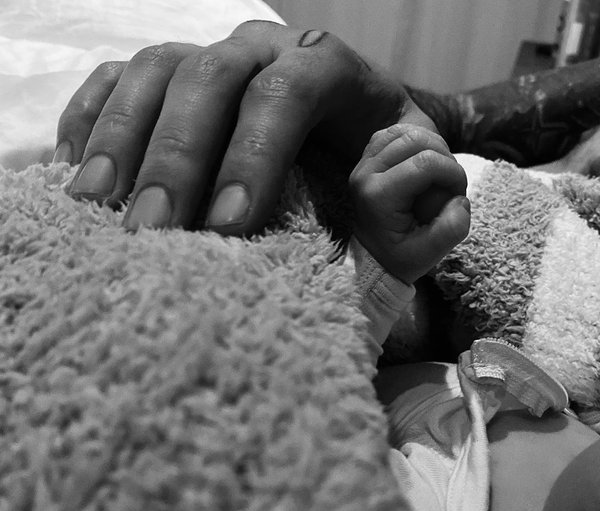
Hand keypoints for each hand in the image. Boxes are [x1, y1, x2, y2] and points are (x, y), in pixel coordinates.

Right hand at [54, 21, 435, 234]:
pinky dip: (91, 117)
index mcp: (328, 65)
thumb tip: (411, 201)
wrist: (350, 136)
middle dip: (176, 158)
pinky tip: (74, 170)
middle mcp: (262, 48)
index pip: (288, 91)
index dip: (256, 152)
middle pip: (208, 79)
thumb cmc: (381, 162)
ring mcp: (209, 56)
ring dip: (121, 137)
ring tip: (96, 204)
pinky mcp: (171, 76)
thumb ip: (433, 192)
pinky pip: (118, 79)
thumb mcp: (421, 177)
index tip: (229, 224)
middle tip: (152, 232)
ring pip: (154, 73)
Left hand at [349, 123, 469, 283]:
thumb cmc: (401, 258)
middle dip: (444, 157)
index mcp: (377, 196)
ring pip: (405, 132)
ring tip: (437, 174)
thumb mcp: (429, 255)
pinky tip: (424, 164)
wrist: (372, 259)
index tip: (458, 195)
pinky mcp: (366, 159)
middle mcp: (364, 175)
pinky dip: (416, 142)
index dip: (453, 173)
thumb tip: (460, 199)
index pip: (425, 163)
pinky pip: (394, 134)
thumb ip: (451, 230)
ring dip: (431, 147)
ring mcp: (362, 164)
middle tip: (449, 184)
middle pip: (416, 139)